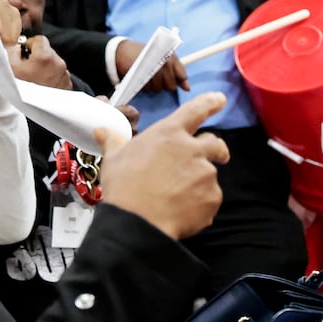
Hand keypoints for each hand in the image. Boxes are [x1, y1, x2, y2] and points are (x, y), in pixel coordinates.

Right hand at [9, 35, 71, 89]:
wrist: (34, 111)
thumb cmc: (20, 89)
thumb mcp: (9, 66)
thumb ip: (12, 49)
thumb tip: (16, 44)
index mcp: (45, 56)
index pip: (40, 39)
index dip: (29, 45)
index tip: (24, 54)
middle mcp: (59, 64)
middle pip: (47, 51)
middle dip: (37, 56)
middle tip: (27, 68)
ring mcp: (65, 75)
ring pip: (53, 63)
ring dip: (44, 67)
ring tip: (34, 79)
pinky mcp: (67, 85)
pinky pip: (58, 75)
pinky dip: (51, 77)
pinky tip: (41, 85)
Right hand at [95, 92, 229, 239]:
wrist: (137, 222)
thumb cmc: (124, 187)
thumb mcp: (114, 159)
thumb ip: (113, 141)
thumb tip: (102, 130)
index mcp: (170, 133)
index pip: (195, 110)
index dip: (210, 103)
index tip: (220, 99)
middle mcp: (193, 149)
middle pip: (216, 144)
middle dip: (219, 150)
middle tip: (219, 156)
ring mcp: (206, 174)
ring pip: (209, 176)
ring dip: (199, 183)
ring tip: (177, 198)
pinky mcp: (212, 198)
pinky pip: (210, 200)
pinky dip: (200, 205)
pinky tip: (182, 213)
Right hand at [114, 39, 189, 92]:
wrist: (125, 50)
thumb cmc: (148, 55)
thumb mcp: (164, 59)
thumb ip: (177, 73)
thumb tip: (187, 89)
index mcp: (171, 56)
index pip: (182, 75)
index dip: (178, 81)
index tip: (171, 79)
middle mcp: (164, 62)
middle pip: (171, 85)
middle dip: (165, 85)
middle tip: (157, 78)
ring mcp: (153, 69)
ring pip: (159, 88)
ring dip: (154, 86)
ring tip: (149, 76)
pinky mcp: (142, 75)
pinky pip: (148, 89)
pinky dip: (145, 87)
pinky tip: (143, 78)